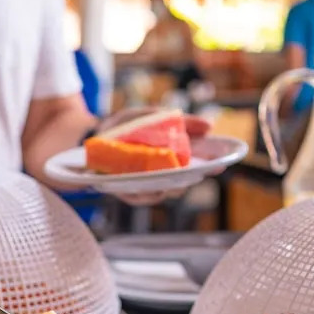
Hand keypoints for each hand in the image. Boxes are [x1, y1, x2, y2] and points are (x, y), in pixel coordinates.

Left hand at [96, 107, 213, 205]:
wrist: (90, 137)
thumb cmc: (123, 129)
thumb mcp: (151, 117)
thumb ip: (178, 121)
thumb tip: (209, 127)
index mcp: (169, 160)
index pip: (195, 166)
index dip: (211, 166)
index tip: (223, 162)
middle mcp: (158, 177)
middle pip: (181, 184)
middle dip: (191, 178)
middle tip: (200, 171)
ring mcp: (142, 187)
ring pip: (162, 193)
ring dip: (169, 187)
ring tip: (175, 180)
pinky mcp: (125, 192)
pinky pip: (139, 197)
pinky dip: (146, 192)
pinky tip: (151, 186)